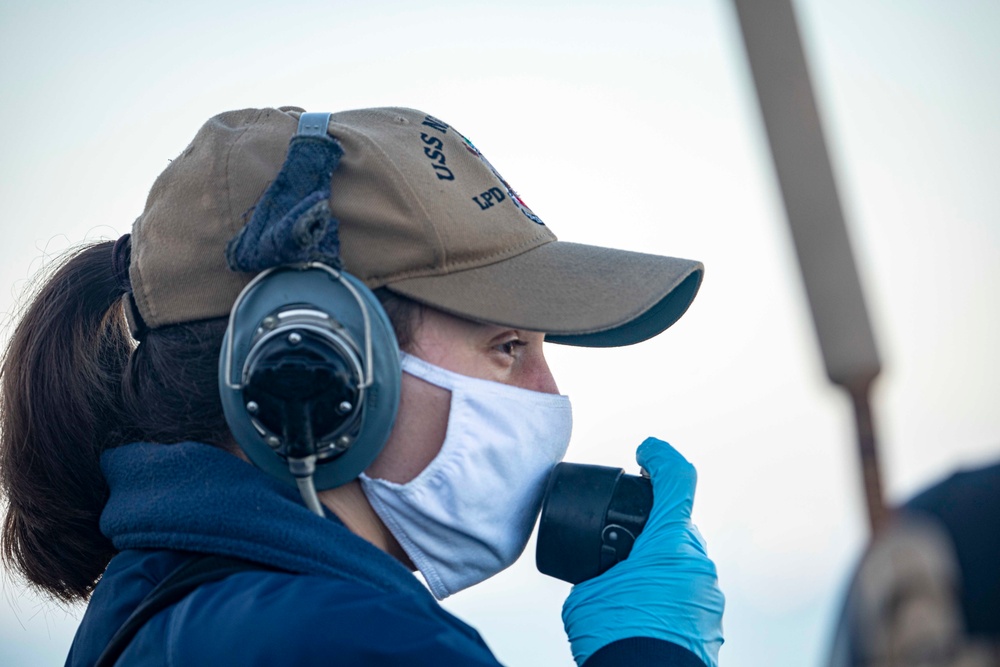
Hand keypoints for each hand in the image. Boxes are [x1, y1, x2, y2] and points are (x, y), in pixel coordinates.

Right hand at [561, 437, 724, 666]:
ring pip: (683, 563)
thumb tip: (603, 575)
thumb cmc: (614, 639)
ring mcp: (709, 595)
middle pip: (677, 526)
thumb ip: (598, 569)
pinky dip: (666, 596)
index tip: (646, 452)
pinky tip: (641, 615)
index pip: (677, 479)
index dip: (661, 457)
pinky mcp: (710, 623)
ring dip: (658, 566)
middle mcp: (698, 564)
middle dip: (650, 529)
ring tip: (626, 591)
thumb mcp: (587, 592)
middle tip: (621, 544)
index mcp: (669, 544)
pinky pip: (688, 594)